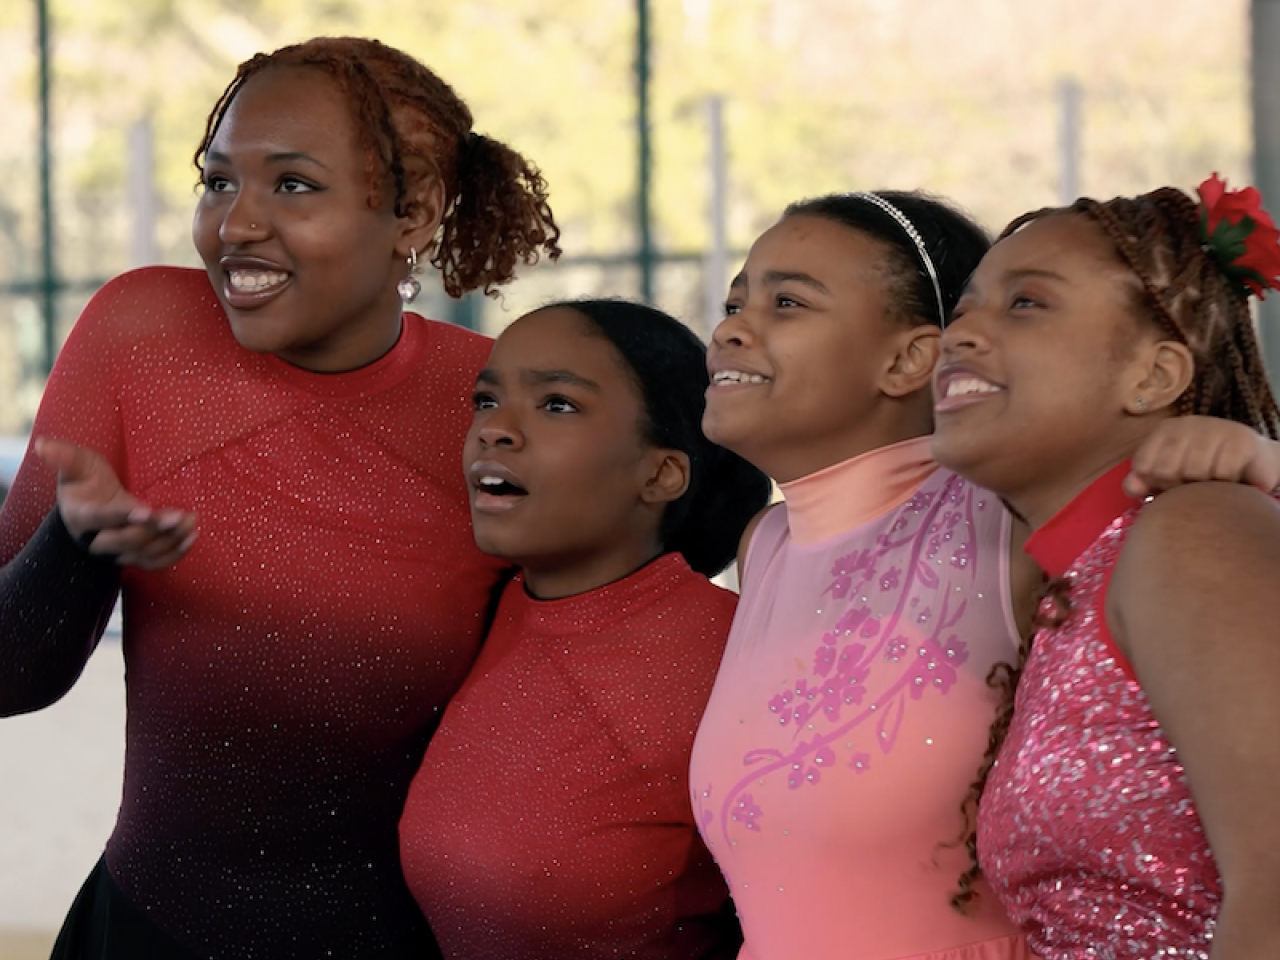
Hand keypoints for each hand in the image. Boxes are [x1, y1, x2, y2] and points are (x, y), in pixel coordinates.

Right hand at [35, 437, 196, 569]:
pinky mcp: (135, 555)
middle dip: (152, 531)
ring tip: (190, 520)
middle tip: (178, 517)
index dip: (122, 515)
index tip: (145, 510)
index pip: (101, 518)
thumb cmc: (85, 481)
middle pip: (125, 542)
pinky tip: (191, 537)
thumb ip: (64, 456)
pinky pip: (154, 563)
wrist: (92, 505)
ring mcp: (117, 551)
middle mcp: (98, 538)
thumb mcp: (76, 465)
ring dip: (170, 540)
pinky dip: (174, 554)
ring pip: (143, 553)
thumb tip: (42, 444)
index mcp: (82, 515)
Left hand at [1125, 416, 1279, 498]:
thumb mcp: (1168, 477)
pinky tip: (1231, 479)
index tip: (1170, 484)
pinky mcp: (1240, 439)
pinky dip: (1226, 483)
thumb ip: (1143, 481)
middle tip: (1195, 485)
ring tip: (1213, 482)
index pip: (1143, 465)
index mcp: (1164, 431)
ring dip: (1205, 487)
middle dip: (1179, 487)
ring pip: (1195, 472)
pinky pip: (1223, 473)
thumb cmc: (1203, 471)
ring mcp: (1214, 428)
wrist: (1252, 464)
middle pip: (1166, 470)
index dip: (1155, 483)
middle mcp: (1186, 424)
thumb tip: (1132, 487)